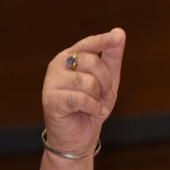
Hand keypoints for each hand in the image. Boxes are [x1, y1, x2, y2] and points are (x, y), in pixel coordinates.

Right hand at [42, 28, 125, 154]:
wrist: (78, 137)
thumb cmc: (91, 107)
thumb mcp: (108, 81)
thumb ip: (112, 58)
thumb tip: (119, 32)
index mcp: (71, 57)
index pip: (88, 44)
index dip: (103, 41)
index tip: (117, 36)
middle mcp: (58, 65)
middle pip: (92, 62)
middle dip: (106, 82)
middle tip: (104, 96)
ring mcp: (52, 81)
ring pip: (88, 82)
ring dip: (98, 98)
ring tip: (93, 105)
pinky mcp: (50, 99)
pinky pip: (81, 98)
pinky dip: (92, 108)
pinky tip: (90, 113)